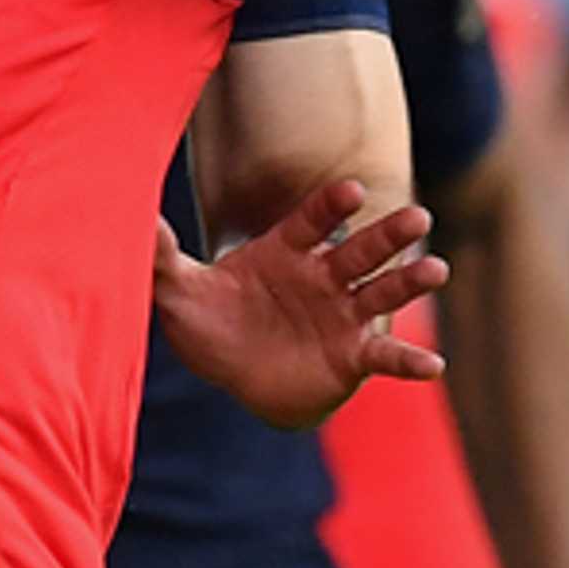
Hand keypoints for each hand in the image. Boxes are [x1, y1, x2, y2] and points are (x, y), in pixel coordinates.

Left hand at [154, 179, 448, 429]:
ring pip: (382, 292)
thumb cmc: (212, 326)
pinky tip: (434, 365)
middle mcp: (323, 277)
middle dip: (388, 234)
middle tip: (419, 216)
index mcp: (286, 251)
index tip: (351, 190)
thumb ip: (163, 257)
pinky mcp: (353, 357)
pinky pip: (386, 356)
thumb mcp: (180, 292)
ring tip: (437, 270)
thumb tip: (131, 219)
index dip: (331, 206)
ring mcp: (342, 315)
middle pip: (361, 249)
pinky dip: (410, 360)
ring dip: (410, 282)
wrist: (237, 377)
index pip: (312, 221)